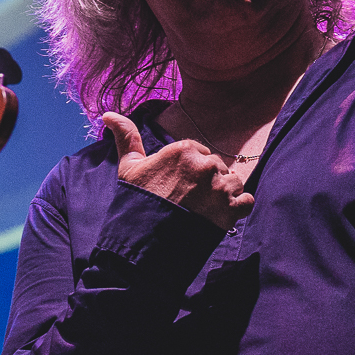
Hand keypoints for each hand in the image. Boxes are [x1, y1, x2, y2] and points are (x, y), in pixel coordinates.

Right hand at [102, 111, 252, 229]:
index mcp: (184, 150)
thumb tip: (108, 114)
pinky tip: (218, 217)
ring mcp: (220, 187)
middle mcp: (206, 164)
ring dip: (224, 196)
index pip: (199, 153)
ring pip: (234, 183)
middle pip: (217, 168)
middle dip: (207, 183)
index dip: (190, 171)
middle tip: (188, 203)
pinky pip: (246, 201)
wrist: (144, 240)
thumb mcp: (128, 167)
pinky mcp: (231, 209)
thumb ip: (125, 136)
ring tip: (202, 210)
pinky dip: (237, 210)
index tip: (178, 187)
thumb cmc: (136, 202)